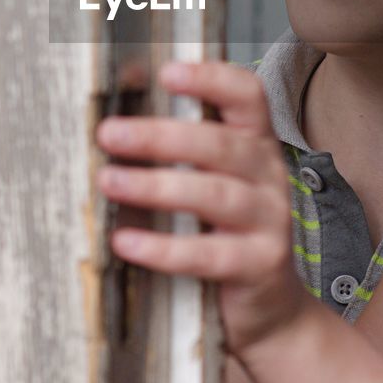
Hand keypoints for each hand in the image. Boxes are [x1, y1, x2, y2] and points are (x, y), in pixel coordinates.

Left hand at [97, 62, 308, 354]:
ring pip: (213, 195)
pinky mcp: (258, 266)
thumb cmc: (228, 234)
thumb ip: (178, 152)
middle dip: (160, 136)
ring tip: (109, 181)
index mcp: (257, 145)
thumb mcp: (212, 184)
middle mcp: (269, 176)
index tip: (166, 72)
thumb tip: (114, 118)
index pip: (248, 96)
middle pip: (220, 144)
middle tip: (109, 134)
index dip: (211, 78)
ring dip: (155, 186)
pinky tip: (125, 242)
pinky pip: (207, 254)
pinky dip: (162, 248)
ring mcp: (270, 222)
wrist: (273, 311)